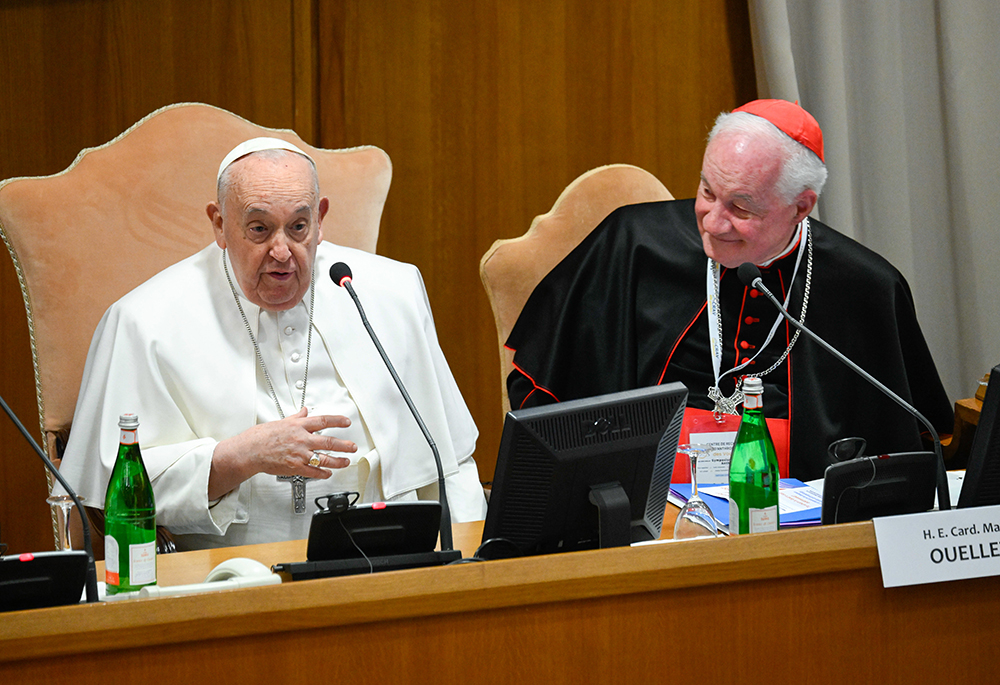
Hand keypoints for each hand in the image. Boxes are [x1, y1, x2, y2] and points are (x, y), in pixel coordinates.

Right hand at [208, 407, 357, 499]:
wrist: (249, 451)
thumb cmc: (262, 437)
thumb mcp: (281, 422)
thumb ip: (296, 417)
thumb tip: (305, 411)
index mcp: (298, 426)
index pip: (323, 421)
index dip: (337, 420)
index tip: (347, 422)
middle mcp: (301, 439)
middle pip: (328, 442)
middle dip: (344, 445)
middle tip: (353, 447)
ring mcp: (299, 454)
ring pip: (324, 459)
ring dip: (337, 461)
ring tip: (346, 462)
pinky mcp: (295, 467)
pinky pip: (313, 471)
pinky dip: (323, 473)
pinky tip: (328, 473)